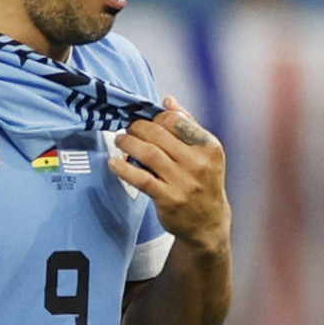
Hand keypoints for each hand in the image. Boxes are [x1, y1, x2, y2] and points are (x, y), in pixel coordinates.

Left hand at [108, 97, 230, 249]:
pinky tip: (114, 163)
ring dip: (128, 143)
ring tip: (120, 140)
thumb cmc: (204, 184)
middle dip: (137, 128)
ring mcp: (184, 182)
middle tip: (128, 129)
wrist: (209, 223)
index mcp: (209, 147)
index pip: (176, 120)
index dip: (155, 117)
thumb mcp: (205, 154)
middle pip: (159, 134)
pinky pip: (140, 178)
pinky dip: (123, 168)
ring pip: (148, 153)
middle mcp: (198, 163)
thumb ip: (188, 125)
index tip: (144, 120)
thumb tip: (168, 101)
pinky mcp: (169, 199)